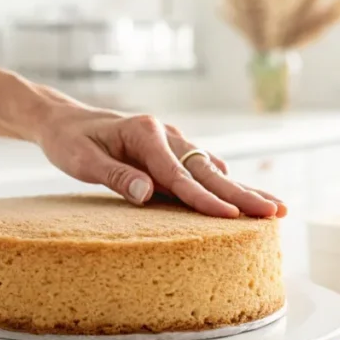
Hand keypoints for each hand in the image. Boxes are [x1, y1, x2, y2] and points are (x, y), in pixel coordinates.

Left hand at [36, 107, 287, 218]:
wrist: (64, 122)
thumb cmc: (70, 142)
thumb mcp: (82, 160)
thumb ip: (116, 176)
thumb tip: (148, 194)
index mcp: (146, 132)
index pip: (179, 173)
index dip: (204, 198)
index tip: (231, 217)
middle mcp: (167, 134)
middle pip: (208, 169)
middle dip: (242, 193)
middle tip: (276, 212)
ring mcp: (173, 142)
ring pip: (213, 169)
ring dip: (243, 189)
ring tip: (275, 209)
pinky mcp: (172, 153)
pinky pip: (203, 170)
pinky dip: (227, 184)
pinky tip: (247, 197)